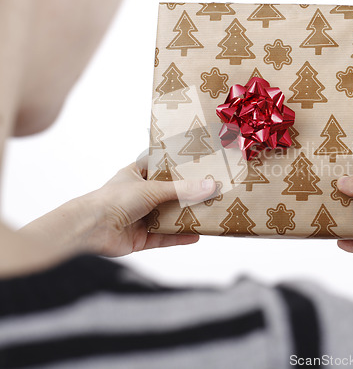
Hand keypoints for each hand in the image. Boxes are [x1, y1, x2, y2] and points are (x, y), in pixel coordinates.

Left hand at [20, 159, 215, 257]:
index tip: (198, 164)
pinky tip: (197, 235)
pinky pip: (164, 237)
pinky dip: (180, 237)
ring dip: (185, 217)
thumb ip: (182, 190)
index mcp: (136, 176)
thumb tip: (210, 186)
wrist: (90, 228)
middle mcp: (138, 196)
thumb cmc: (114, 199)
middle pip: (168, 195)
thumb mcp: (153, 189)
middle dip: (186, 195)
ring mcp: (140, 217)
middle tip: (210, 191)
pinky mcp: (141, 238)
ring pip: (168, 217)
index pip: (159, 168)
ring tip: (209, 213)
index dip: (176, 166)